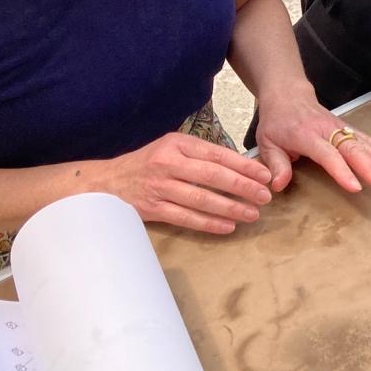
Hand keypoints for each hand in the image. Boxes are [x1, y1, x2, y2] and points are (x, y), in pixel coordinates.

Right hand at [96, 133, 273, 234]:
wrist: (105, 183)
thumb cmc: (147, 164)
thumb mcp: (171, 148)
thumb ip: (199, 155)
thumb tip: (239, 166)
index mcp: (177, 144)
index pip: (217, 154)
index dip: (244, 165)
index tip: (264, 175)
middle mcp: (168, 163)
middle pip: (213, 176)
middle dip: (243, 187)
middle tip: (264, 196)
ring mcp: (159, 186)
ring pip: (201, 199)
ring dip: (230, 208)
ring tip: (252, 214)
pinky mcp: (152, 208)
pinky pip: (186, 218)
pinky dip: (209, 223)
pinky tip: (228, 226)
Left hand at [255, 83, 370, 194]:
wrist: (287, 94)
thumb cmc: (276, 122)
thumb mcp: (267, 142)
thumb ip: (275, 164)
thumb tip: (278, 186)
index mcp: (306, 135)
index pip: (328, 155)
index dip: (342, 171)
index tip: (356, 188)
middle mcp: (327, 130)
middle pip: (352, 150)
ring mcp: (338, 127)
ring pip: (362, 142)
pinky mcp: (345, 126)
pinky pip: (363, 136)